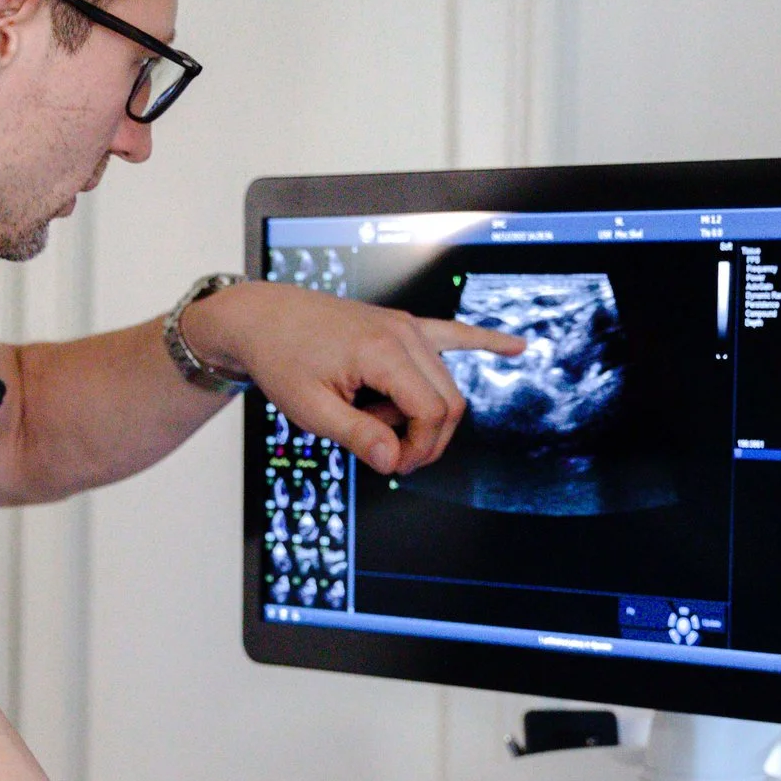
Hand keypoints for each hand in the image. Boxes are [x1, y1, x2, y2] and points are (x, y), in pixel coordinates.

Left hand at [182, 280, 523, 474]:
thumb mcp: (310, 409)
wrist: (262, 317)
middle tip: (385, 455)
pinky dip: (486, 341)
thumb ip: (357, 436)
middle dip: (427, 439)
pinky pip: (455, 334)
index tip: (387, 463)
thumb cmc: (281, 358)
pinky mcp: (403, 325)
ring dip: (420, 414)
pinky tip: (518, 347)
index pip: (433, 412)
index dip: (419, 448)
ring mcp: (406, 326)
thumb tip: (394, 461)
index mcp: (383, 352)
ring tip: (371, 416)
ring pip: (445, 385)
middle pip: (449, 401)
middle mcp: (403, 333)